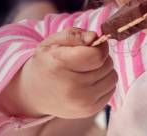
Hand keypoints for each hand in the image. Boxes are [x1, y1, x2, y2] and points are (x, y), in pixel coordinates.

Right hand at [0, 27, 116, 118]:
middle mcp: (71, 88)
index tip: (93, 44)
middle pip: (106, 65)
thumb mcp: (53, 42)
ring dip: (105, 70)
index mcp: (60, 65)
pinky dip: (104, 83)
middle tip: (86, 58)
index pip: (97, 55)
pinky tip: (89, 82)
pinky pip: (112, 89)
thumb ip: (74, 34)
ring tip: (87, 70)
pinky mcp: (90, 111)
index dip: (99, 46)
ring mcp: (81, 102)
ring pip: (113, 77)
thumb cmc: (47, 63)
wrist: (34, 94)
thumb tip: (94, 37)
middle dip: (101, 57)